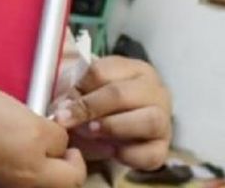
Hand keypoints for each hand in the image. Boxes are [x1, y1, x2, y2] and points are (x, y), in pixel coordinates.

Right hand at [0, 80, 85, 187]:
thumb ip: (23, 120)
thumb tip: (35, 132)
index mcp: (30, 140)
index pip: (63, 140)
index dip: (55, 130)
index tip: (46, 125)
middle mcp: (27, 175)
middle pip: (71, 179)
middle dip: (70, 165)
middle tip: (58, 152)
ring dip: (48, 179)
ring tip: (31, 163)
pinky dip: (20, 183)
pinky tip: (3, 170)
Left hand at [51, 56, 170, 171]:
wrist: (122, 130)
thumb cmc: (102, 104)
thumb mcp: (86, 91)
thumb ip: (74, 94)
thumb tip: (63, 109)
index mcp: (133, 69)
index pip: (102, 71)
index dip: (78, 88)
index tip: (60, 106)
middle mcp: (155, 90)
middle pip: (122, 94)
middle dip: (90, 108)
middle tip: (68, 121)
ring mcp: (164, 119)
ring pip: (147, 120)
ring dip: (113, 127)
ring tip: (92, 132)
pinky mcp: (163, 148)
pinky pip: (151, 154)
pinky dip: (129, 155)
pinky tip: (113, 152)